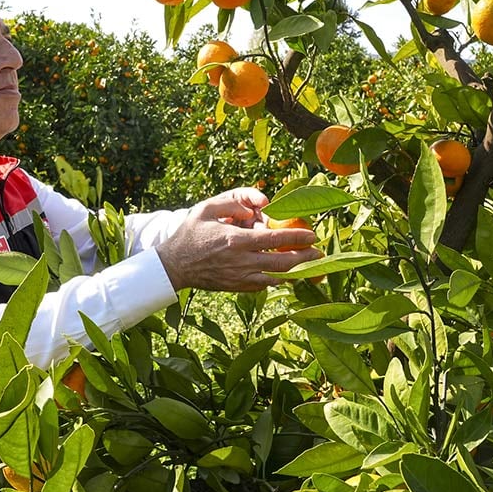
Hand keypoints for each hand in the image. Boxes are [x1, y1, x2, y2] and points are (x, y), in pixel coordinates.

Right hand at [156, 188, 321, 291]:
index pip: (274, 239)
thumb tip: (255, 206)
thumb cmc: (189, 234)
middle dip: (304, 258)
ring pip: (275, 277)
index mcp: (235, 240)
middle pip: (281, 262)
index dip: (296, 238)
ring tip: (309, 264)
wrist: (174, 265)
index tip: (312, 235)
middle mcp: (240, 261)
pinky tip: (285, 273)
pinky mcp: (236, 287)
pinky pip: (263, 286)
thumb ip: (232, 203)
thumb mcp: (206, 209)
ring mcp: (239, 277)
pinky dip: (277, 279)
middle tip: (318, 252)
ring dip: (295, 271)